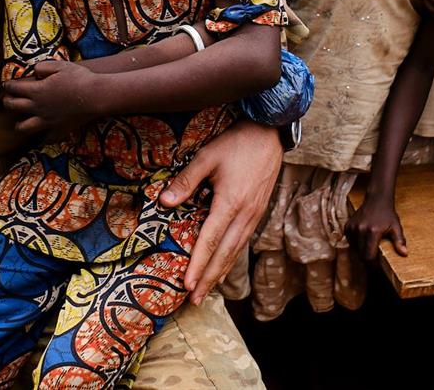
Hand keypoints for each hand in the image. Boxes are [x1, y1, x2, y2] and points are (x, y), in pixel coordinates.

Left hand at [2, 60, 103, 134]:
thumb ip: (43, 67)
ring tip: (20, 121)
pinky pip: (47, 139)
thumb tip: (34, 71)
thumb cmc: (79, 78)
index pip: (14, 88)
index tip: (6, 84)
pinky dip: (43, 138)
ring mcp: (47, 121)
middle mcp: (37, 107)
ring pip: (24, 127)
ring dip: (19, 123)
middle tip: (8, 99)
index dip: (8, 85)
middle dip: (8, 102)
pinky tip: (44, 135)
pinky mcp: (59, 130)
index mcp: (36, 91)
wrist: (95, 96)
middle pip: (13, 107)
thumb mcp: (59, 65)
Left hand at [158, 120, 280, 303]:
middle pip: (224, 254)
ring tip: (206, 290)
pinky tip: (223, 266)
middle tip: (194, 299)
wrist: (269, 133)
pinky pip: (242, 242)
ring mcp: (254, 215)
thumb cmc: (237, 143)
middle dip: (209, 278)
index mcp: (231, 203)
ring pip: (236, 251)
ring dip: (220, 272)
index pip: (210, 241)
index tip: (186, 285)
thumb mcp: (207, 156)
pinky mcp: (257, 212)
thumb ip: (186, 180)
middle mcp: (245, 214)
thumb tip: (164, 202)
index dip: (197, 265)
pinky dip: (231, 258)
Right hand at [346, 192, 406, 260]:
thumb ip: (399, 241)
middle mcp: (360, 230)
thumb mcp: (396, 227)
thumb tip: (405, 254)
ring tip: (370, 248)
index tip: (376, 268)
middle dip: (367, 260)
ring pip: (355, 249)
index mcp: (373, 232)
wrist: (377, 199)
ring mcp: (352, 227)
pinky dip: (356, 244)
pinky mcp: (348, 226)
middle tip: (374, 261)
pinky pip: (350, 241)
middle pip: (360, 255)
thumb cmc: (388, 214)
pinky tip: (364, 240)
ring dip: (361, 252)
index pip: (368, 256)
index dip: (372, 265)